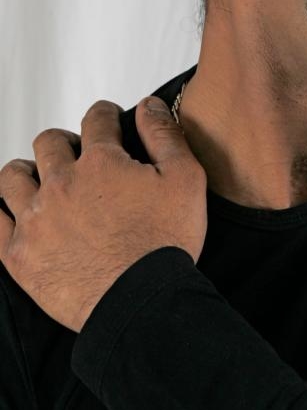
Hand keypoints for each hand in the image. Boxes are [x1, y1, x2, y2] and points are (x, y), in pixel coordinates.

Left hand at [0, 98, 207, 331]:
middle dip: (64, 143)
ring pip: (13, 177)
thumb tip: (148, 105)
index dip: (105, 116)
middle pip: (49, 143)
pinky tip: (10, 214)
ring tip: (38, 180)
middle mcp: (61, 184)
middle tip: (76, 155)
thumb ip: (166, 136)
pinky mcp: (19, 255)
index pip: (96, 120)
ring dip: (26, 172)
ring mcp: (35, 219)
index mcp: (101, 163)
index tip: (108, 121)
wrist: (141, 304)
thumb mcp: (186, 181)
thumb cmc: (164, 247)